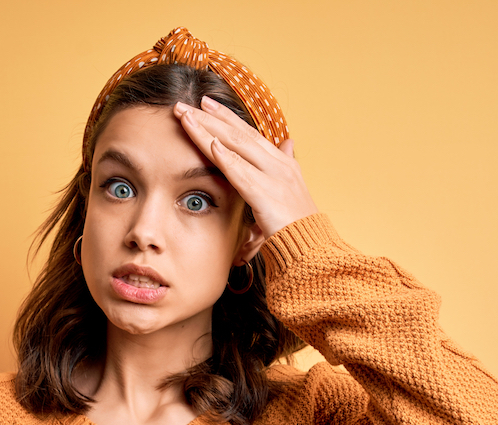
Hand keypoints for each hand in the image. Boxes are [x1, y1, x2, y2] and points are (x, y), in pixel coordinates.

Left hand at [173, 96, 318, 239]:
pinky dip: (226, 158)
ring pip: (236, 147)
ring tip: (187, 117)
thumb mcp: (291, 188)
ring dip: (208, 130)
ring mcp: (274, 178)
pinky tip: (211, 145)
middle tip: (185, 104)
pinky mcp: (266, 196)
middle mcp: (278, 164)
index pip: (249, 133)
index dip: (227, 117)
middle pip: (239, 134)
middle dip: (211, 117)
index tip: (205, 104)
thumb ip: (285, 164)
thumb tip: (288, 143)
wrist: (312, 247)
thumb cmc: (296, 223)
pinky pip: (241, 173)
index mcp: (282, 162)